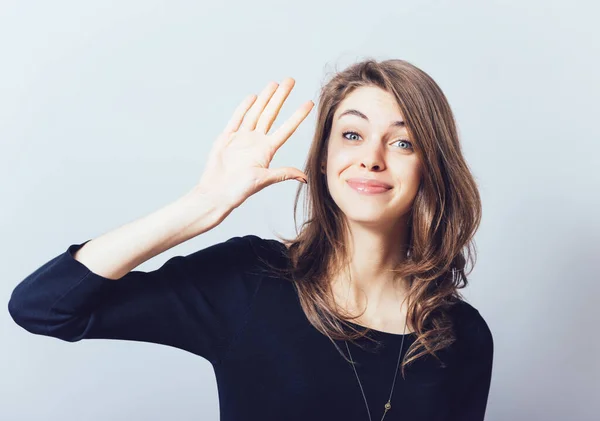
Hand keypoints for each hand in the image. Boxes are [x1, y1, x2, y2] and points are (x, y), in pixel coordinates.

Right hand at [194, 77, 313, 209]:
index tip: (308, 103)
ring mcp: (241, 138)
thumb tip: (304, 177)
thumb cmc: (239, 190)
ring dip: (264, 98)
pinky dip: (244, 108)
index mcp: (266, 151)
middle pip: (271, 114)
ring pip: (255, 113)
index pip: (286, 128)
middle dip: (280, 97)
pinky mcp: (227, 138)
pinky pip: (237, 119)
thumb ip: (282, 174)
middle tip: (290, 80)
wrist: (216, 192)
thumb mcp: (264, 180)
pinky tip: (252, 97)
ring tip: (274, 83)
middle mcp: (256, 142)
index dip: (297, 116)